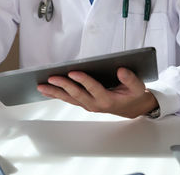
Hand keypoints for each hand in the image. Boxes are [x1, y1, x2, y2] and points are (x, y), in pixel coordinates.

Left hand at [37, 67, 158, 117]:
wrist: (133, 108)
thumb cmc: (133, 96)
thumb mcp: (138, 87)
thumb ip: (130, 79)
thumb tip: (121, 70)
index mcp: (108, 100)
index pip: (93, 88)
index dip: (83, 80)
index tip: (73, 72)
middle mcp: (95, 104)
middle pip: (76, 94)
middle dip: (63, 85)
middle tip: (51, 78)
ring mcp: (88, 104)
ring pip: (69, 98)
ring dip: (54, 92)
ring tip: (41, 86)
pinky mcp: (84, 103)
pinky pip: (68, 99)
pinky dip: (56, 94)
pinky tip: (46, 90)